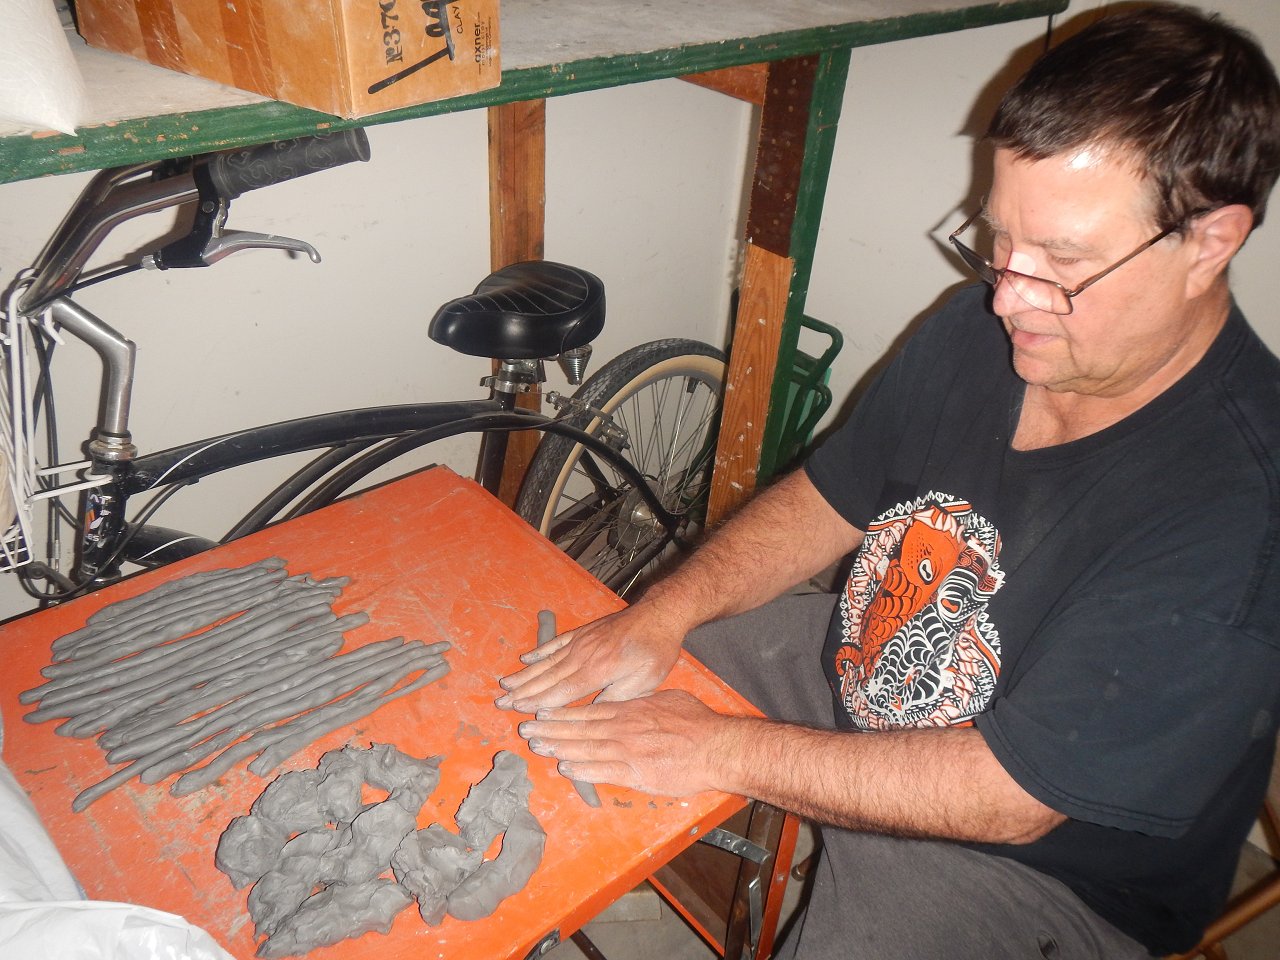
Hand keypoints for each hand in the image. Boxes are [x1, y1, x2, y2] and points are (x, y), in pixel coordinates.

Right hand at [495, 603, 684, 712]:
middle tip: (499, 703)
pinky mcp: (583, 633)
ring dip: (524, 674)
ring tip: (504, 685)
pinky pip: (556, 643)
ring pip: (546, 661)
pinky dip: (539, 652)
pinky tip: (525, 659)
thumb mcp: (643, 682)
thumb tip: (590, 715)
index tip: (518, 711)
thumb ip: (615, 698)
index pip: (562, 691)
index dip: (538, 702)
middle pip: (547, 677)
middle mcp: (583, 655)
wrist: (659, 615)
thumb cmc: (655, 651)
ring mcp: (580, 642)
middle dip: (522, 692)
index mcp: (598, 671)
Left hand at [518, 690, 735, 795]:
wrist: (717, 747)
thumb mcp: (669, 699)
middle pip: (580, 728)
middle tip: (527, 729)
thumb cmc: (698, 723)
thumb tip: (632, 699)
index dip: (563, 713)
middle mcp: (624, 728)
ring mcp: (629, 751)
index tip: (543, 712)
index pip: (589, 711)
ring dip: (559, 746)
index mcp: (631, 710)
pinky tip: (564, 766)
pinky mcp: (637, 773)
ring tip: (537, 745)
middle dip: (552, 728)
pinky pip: (603, 771)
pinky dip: (582, 768)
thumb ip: (645, 702)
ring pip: (586, 747)